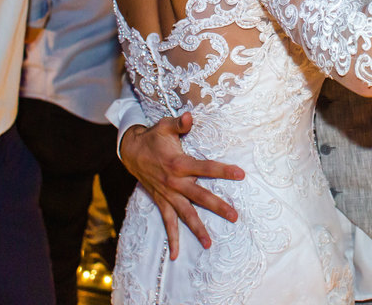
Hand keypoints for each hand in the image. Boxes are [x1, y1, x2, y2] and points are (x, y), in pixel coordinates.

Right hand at [119, 113, 244, 259]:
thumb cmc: (154, 137)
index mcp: (179, 164)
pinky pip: (167, 222)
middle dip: (217, 206)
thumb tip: (189, 116)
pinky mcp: (161, 201)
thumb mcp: (165, 126)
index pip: (205, 168)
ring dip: (197, 229)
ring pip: (185, 214)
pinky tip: (176, 255)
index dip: (223, 171)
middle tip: (234, 216)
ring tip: (209, 243)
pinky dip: (172, 238)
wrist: (131, 151)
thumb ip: (180, 124)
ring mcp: (167, 194)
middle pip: (199, 196)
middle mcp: (174, 182)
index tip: (241, 175)